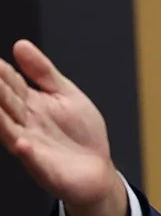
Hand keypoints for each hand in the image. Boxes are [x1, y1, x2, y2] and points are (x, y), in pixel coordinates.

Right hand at [0, 40, 124, 215]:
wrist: (97, 170)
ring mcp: (32, 145)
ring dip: (0, 118)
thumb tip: (20, 44)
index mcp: (31, 104)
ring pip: (9, 129)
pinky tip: (22, 143)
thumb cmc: (81, 133)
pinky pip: (33, 160)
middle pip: (5, 103)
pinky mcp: (43, 167)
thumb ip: (43, 72)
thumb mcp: (66, 94)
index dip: (0, 71)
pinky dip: (27, 152)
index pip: (11, 82)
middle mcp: (25, 123)